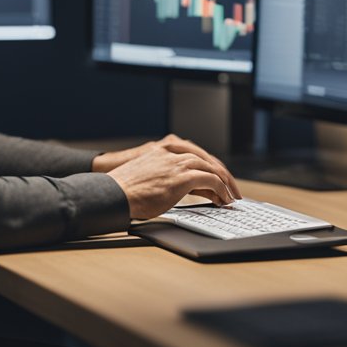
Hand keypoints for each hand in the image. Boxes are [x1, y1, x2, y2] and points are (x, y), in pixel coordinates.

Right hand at [93, 134, 241, 198]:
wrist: (115, 192)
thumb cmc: (129, 188)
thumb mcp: (151, 173)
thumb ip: (170, 175)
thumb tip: (191, 188)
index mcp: (165, 147)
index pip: (198, 155)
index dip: (212, 168)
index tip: (220, 180)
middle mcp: (174, 151)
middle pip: (208, 160)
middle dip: (223, 176)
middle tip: (232, 189)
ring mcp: (178, 162)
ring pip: (213, 169)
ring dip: (225, 184)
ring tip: (231, 197)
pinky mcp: (182, 176)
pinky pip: (211, 180)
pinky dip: (221, 189)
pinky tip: (224, 199)